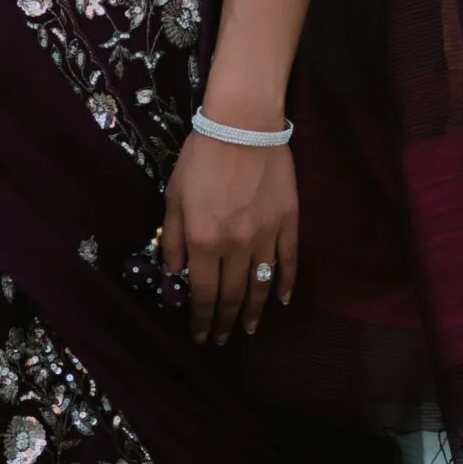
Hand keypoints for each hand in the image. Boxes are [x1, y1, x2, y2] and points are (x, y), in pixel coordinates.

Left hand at [162, 132, 297, 345]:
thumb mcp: (174, 194)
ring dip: (255, 313)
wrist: (243, 124)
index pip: (202, 293)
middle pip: (231, 296)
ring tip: (250, 330)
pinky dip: (285, 284)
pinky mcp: (288, 223)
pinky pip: (288, 261)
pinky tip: (281, 300)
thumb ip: (174, 237)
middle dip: (224, 322)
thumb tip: (175, 273)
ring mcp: (264, 236)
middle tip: (222, 339)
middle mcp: (234, 246)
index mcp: (203, 241)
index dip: (200, 319)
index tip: (200, 336)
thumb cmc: (201, 156)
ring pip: (260, 286)